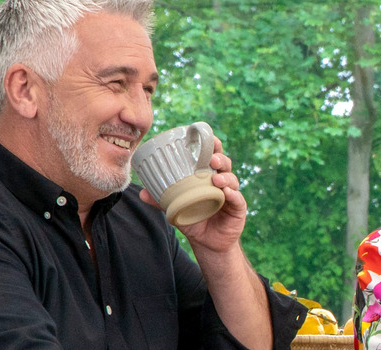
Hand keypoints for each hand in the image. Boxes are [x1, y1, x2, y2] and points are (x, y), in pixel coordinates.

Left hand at [139, 136, 246, 253]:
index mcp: (207, 176)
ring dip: (225, 177)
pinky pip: (237, 199)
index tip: (207, 137)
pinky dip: (233, 194)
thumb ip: (161, 200)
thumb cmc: (194, 220)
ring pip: (232, 179)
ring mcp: (231, 194)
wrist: (208, 243)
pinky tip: (227, 193)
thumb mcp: (176, 209)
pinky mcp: (238, 208)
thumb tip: (142, 192)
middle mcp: (221, 182)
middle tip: (212, 159)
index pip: (212, 156)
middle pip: (224, 164)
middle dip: (220, 158)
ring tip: (216, 179)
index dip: (212, 145)